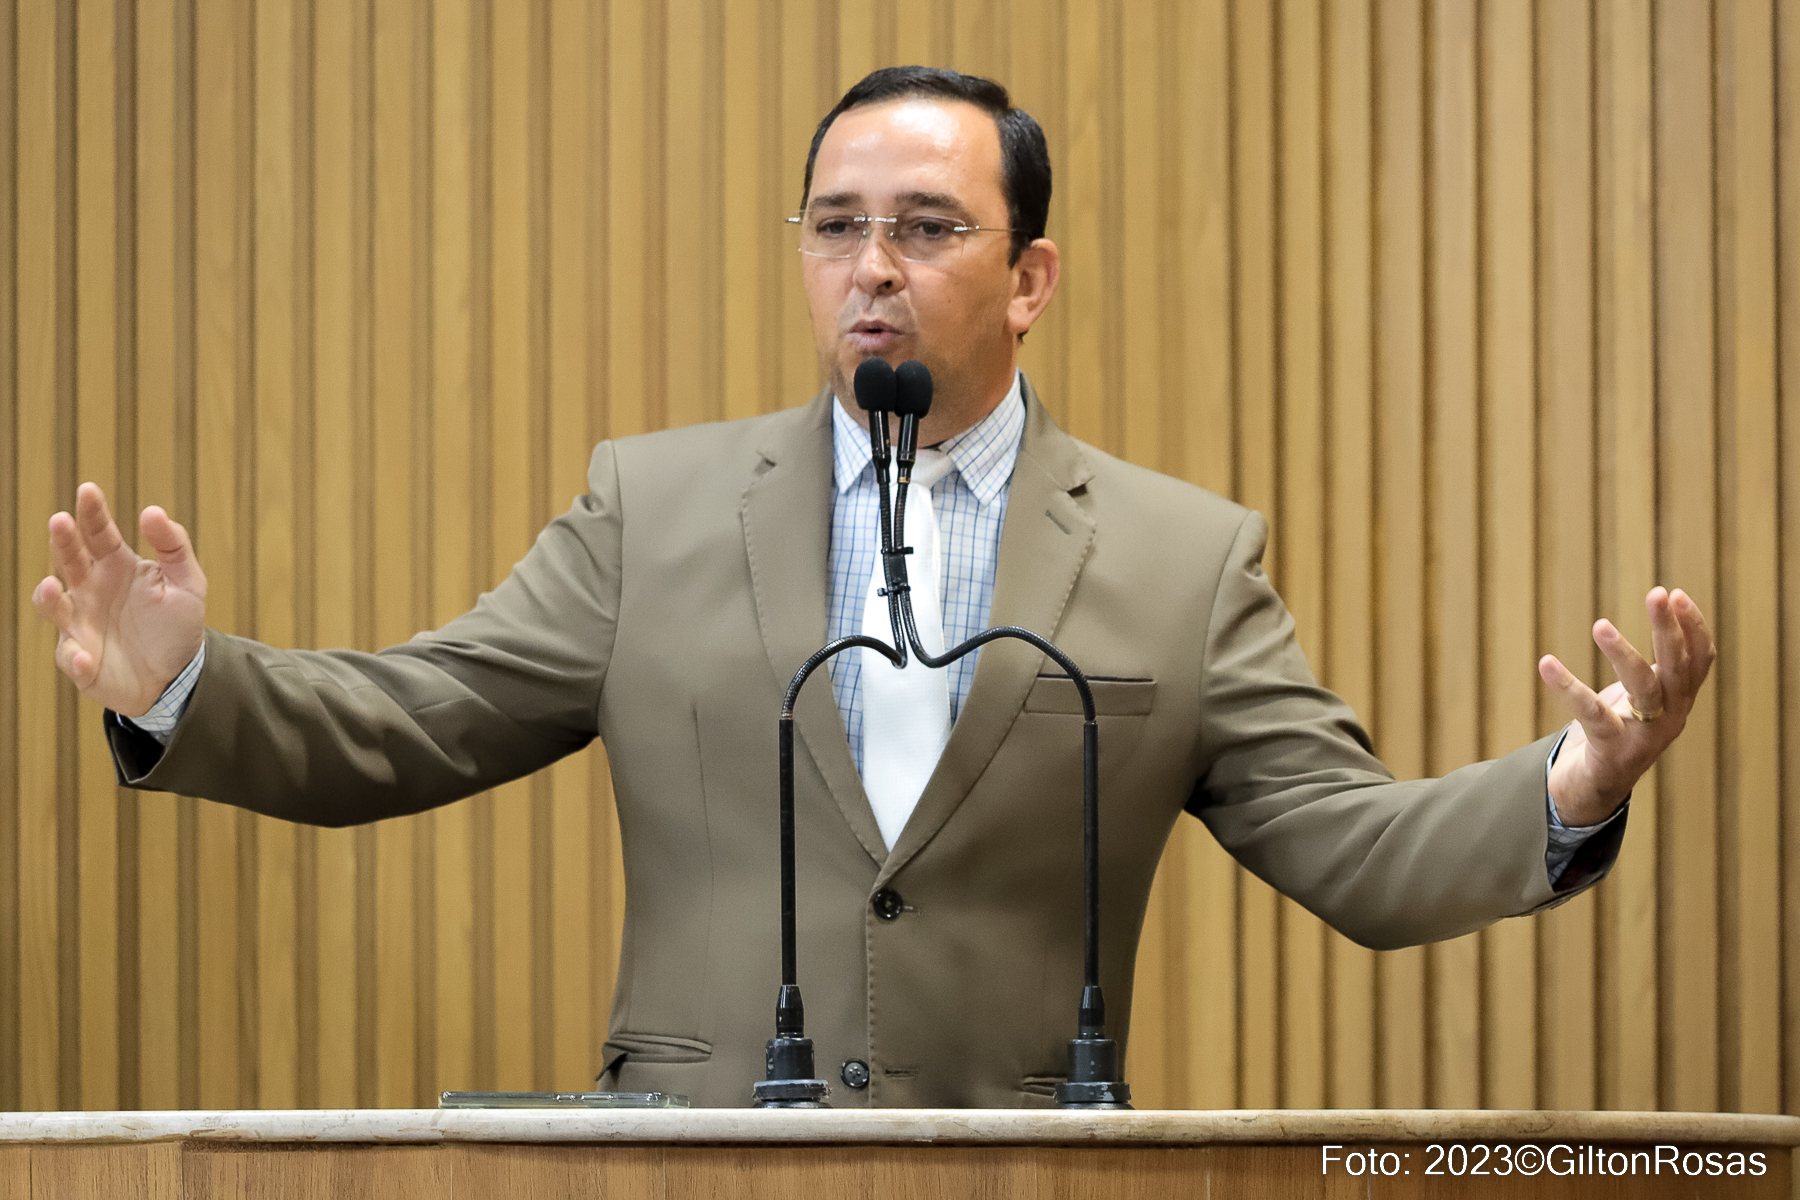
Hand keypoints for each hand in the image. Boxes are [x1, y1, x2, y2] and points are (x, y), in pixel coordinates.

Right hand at [30, 482, 207, 717]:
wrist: (177, 677)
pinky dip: (75, 658)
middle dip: (62, 541)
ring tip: (54, 587)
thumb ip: (174, 547)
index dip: (92, 513)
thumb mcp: (187, 584)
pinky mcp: (80, 661)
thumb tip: (152, 511)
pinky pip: (71, 658)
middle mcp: (90, 591)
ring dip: (48, 598)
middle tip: (60, 521)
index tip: (88, 490)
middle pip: (69, 560)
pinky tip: (88, 657)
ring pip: (53, 607)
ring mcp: (80, 625)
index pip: (99, 534)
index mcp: (116, 567)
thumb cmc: (176, 626)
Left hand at [1538, 587, 1714, 825]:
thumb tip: (1665, 610)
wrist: (1593, 787)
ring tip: (1601, 624)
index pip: (1699, 659)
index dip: (1692, 627)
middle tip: (1657, 593)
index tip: (1675, 593)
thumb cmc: (1617, 731)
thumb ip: (1656, 664)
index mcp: (1679, 701)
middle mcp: (1671, 718)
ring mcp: (1644, 737)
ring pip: (1644, 689)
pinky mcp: (1612, 751)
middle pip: (1678, 668)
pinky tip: (1547, 664)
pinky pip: (1590, 714)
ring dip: (1624, 654)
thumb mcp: (1642, 695)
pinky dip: (1567, 687)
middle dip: (1669, 629)